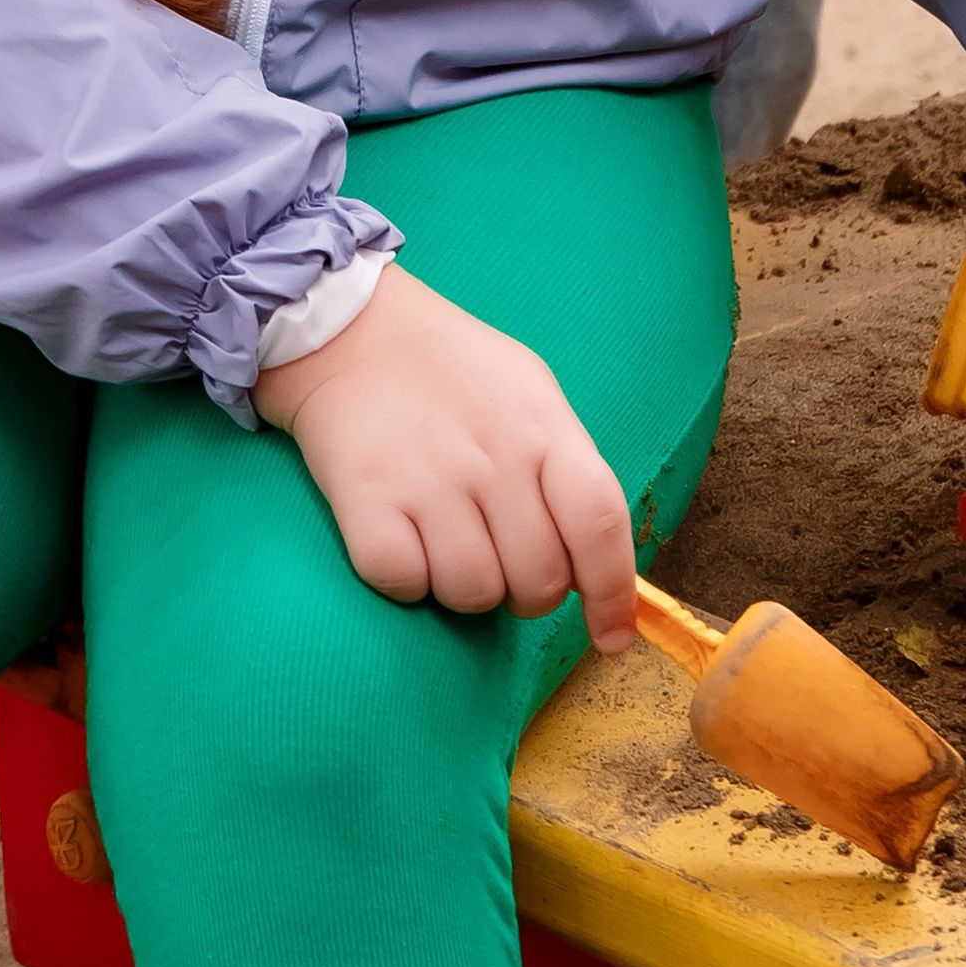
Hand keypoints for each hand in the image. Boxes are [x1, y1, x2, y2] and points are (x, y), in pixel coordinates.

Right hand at [255, 262, 638, 653]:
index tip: (611, 637)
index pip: (599, 522)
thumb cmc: (454, 370)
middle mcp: (493, 455)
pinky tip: (405, 539)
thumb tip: (593, 563)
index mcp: (543, 425)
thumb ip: (565, 469)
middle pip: (539, 579)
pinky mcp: (367, 500)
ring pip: (474, 594)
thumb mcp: (530, 392)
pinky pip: (407, 585)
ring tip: (450, 541)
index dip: (614, 593)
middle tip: (506, 561)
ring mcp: (429, 479)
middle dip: (530, 593)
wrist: (351, 330)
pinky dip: (409, 580)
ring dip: (467, 587)